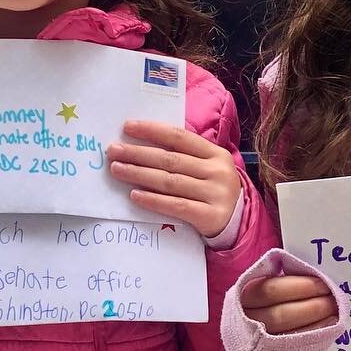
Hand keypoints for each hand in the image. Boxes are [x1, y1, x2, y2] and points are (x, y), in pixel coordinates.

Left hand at [108, 120, 241, 239]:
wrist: (237, 222)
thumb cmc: (212, 190)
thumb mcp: (207, 167)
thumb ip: (183, 155)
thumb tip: (141, 144)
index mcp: (216, 153)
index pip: (179, 137)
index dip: (152, 131)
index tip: (127, 128)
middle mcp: (217, 171)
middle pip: (170, 159)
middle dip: (138, 154)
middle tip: (113, 151)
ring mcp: (215, 194)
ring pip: (170, 181)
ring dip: (139, 174)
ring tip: (117, 169)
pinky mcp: (209, 216)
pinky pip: (176, 206)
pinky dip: (153, 200)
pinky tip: (134, 195)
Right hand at [241, 274, 337, 334]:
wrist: (251, 341)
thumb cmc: (264, 306)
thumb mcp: (263, 290)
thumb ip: (282, 283)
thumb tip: (315, 277)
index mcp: (242, 298)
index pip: (271, 290)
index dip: (299, 286)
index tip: (322, 284)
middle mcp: (245, 323)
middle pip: (279, 315)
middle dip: (311, 307)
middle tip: (333, 301)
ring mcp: (255, 344)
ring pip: (286, 335)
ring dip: (315, 323)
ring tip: (334, 314)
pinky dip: (313, 339)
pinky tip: (327, 331)